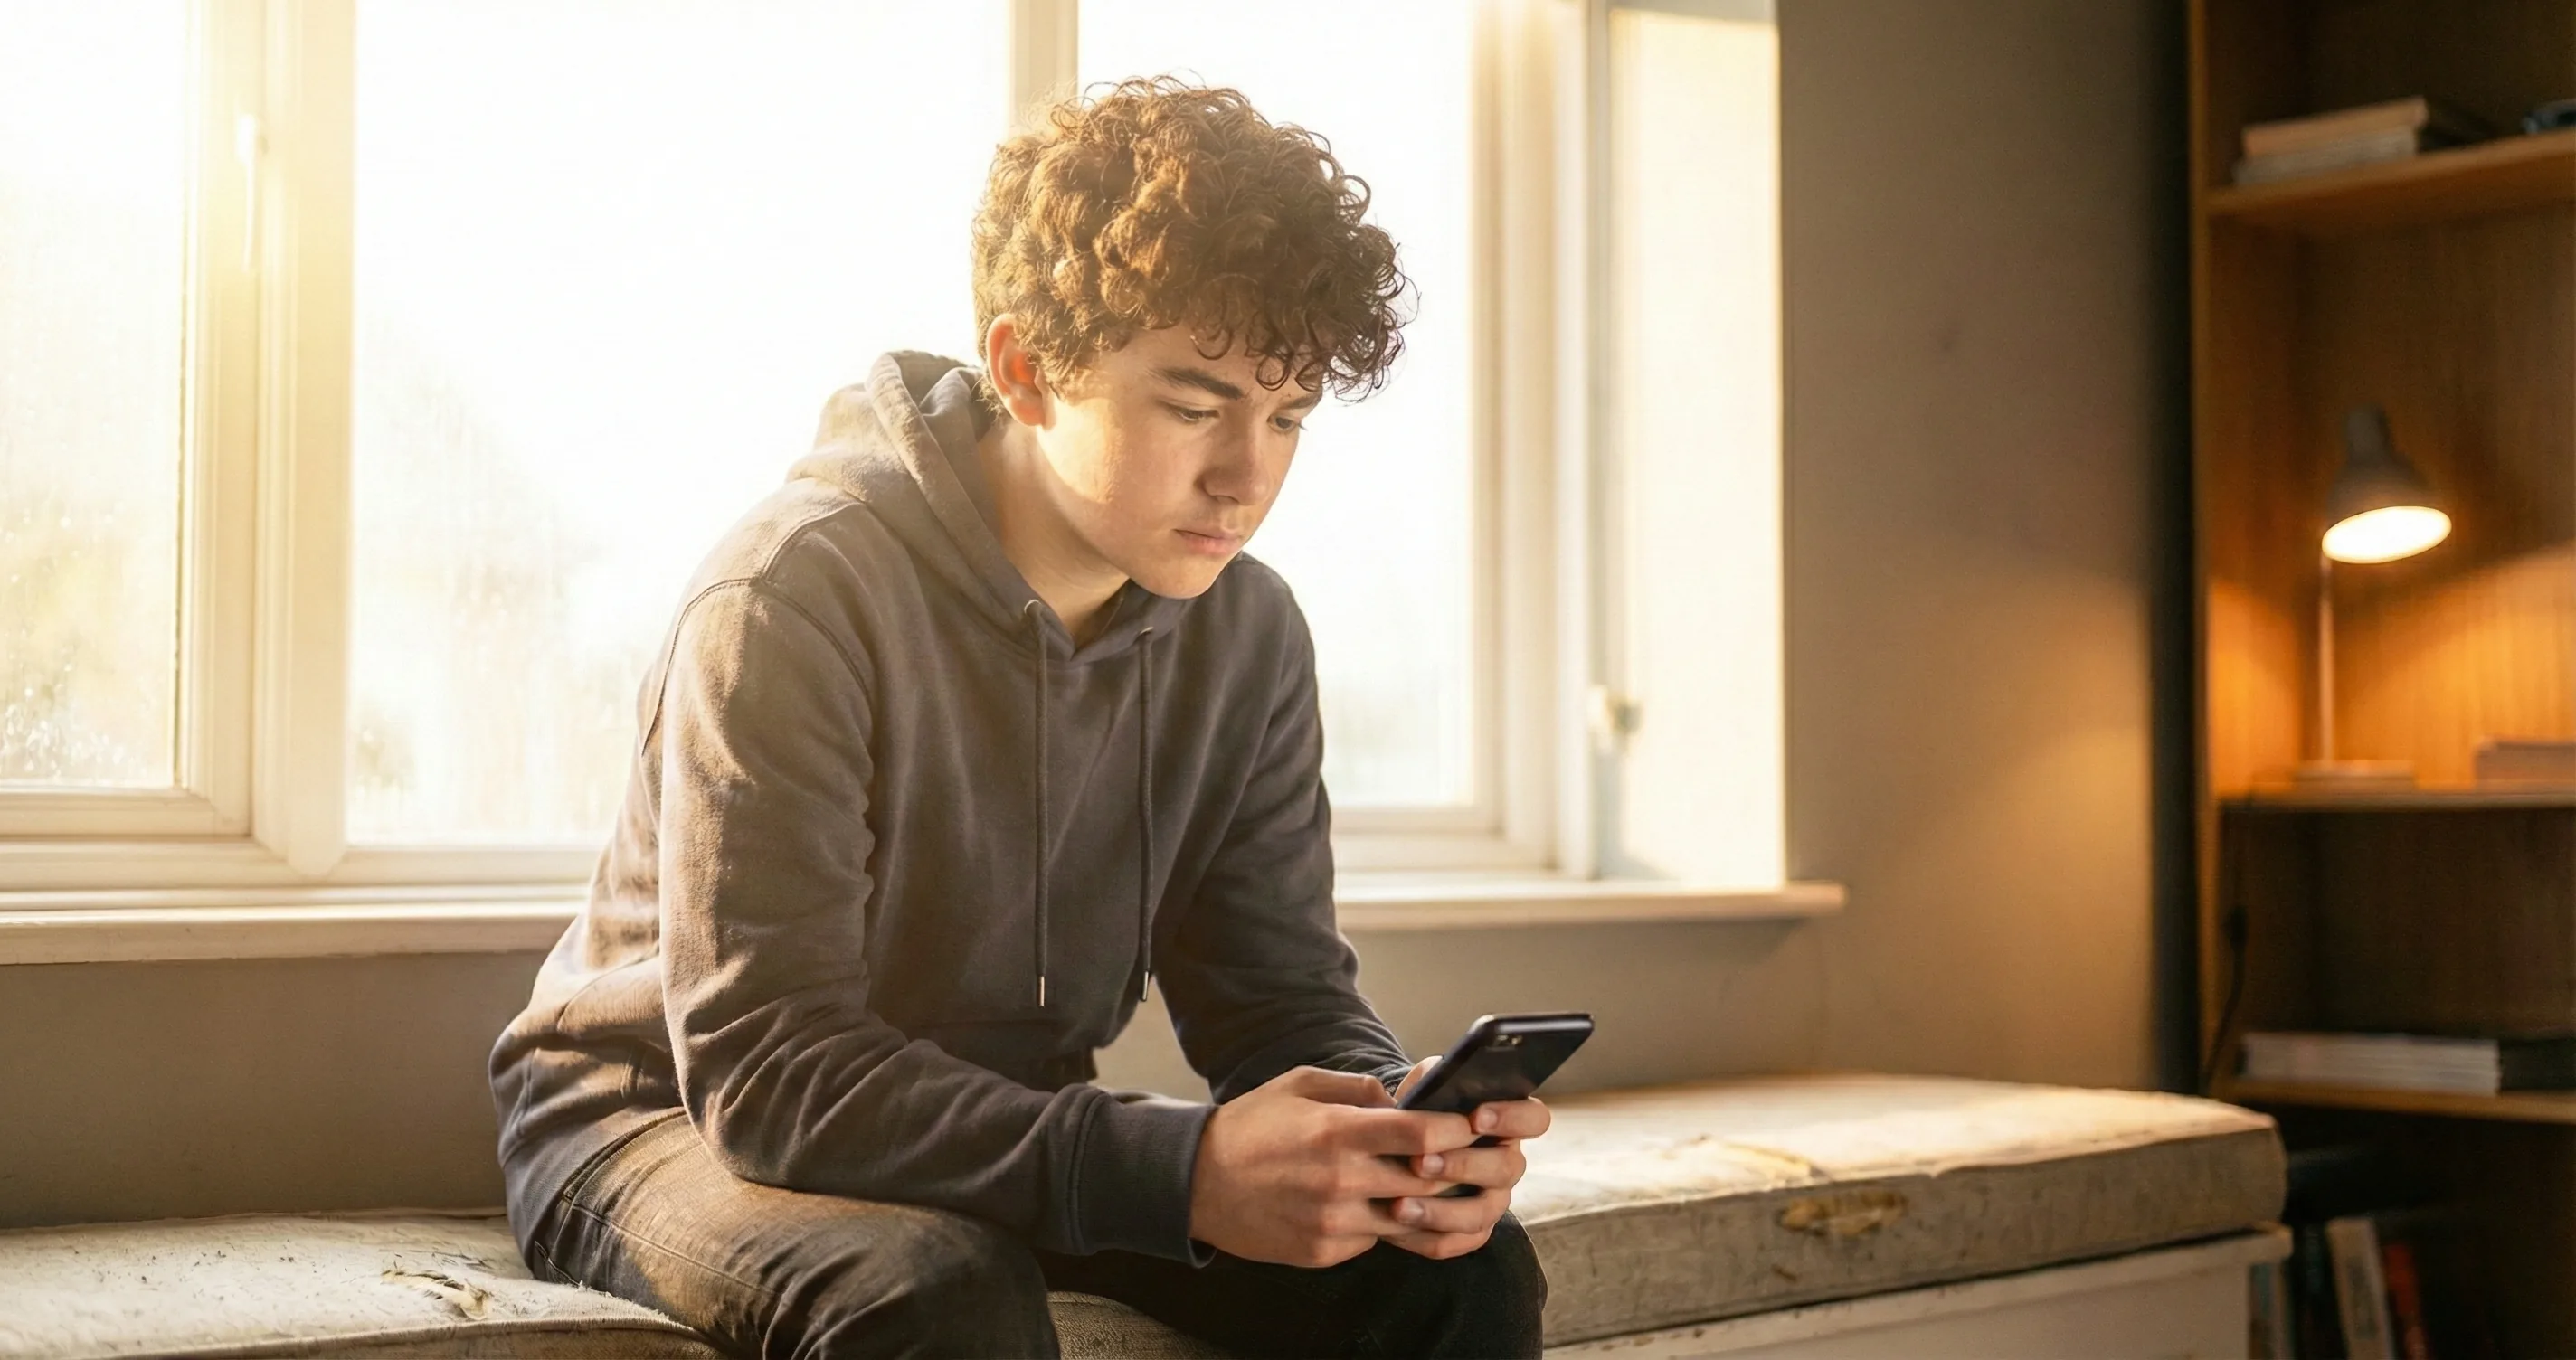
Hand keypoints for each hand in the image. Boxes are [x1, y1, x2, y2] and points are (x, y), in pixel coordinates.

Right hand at [1187, 1066, 1477, 1267]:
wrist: (1195, 1182)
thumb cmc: (1252, 1125)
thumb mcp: (1300, 1084)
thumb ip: (1359, 1088)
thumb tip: (1405, 1103)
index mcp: (1336, 1131)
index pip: (1421, 1133)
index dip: (1456, 1128)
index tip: (1468, 1122)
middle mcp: (1339, 1180)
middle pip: (1425, 1179)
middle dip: (1447, 1166)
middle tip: (1457, 1153)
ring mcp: (1332, 1222)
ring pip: (1405, 1216)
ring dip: (1417, 1199)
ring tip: (1416, 1178)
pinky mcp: (1324, 1251)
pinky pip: (1372, 1238)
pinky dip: (1378, 1220)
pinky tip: (1365, 1202)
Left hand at [1382, 1055, 1552, 1260]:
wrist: (1396, 1145)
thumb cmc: (1420, 1108)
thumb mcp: (1427, 1084)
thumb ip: (1438, 1077)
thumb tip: (1438, 1083)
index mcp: (1508, 1122)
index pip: (1535, 1119)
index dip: (1512, 1118)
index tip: (1475, 1117)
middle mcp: (1507, 1163)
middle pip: (1506, 1170)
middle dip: (1463, 1166)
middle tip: (1420, 1161)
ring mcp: (1492, 1200)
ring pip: (1481, 1215)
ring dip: (1440, 1210)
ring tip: (1399, 1204)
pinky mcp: (1468, 1231)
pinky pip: (1454, 1242)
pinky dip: (1424, 1236)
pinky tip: (1394, 1225)